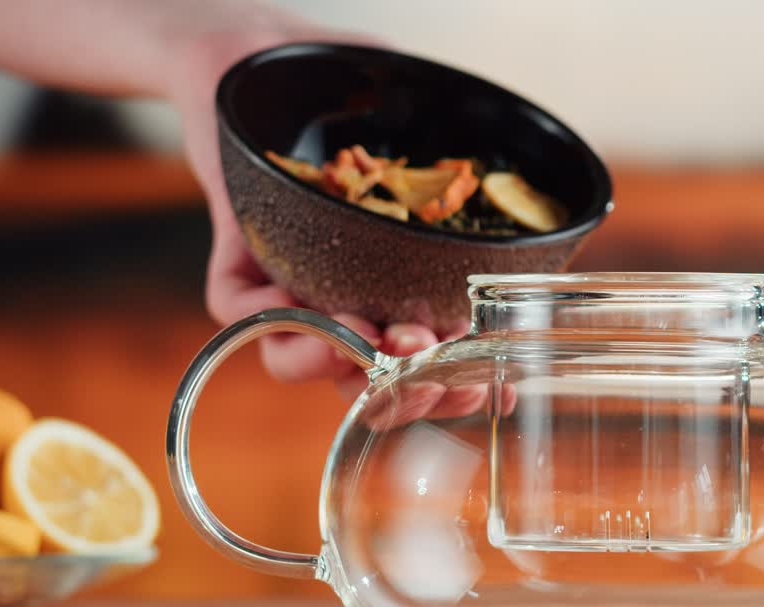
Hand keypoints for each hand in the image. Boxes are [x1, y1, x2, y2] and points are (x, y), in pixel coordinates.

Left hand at [164, 9, 458, 397]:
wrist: (257, 56)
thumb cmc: (350, 90)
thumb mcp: (423, 126)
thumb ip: (465, 164)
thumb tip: (528, 201)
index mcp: (392, 281)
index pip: (423, 358)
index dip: (454, 385)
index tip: (491, 387)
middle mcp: (342, 293)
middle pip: (365, 379)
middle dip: (405, 392)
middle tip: (436, 376)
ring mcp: (288, 282)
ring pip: (299, 359)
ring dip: (338, 368)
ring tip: (373, 344)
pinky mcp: (236, 258)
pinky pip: (240, 310)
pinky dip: (270, 321)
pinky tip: (307, 311)